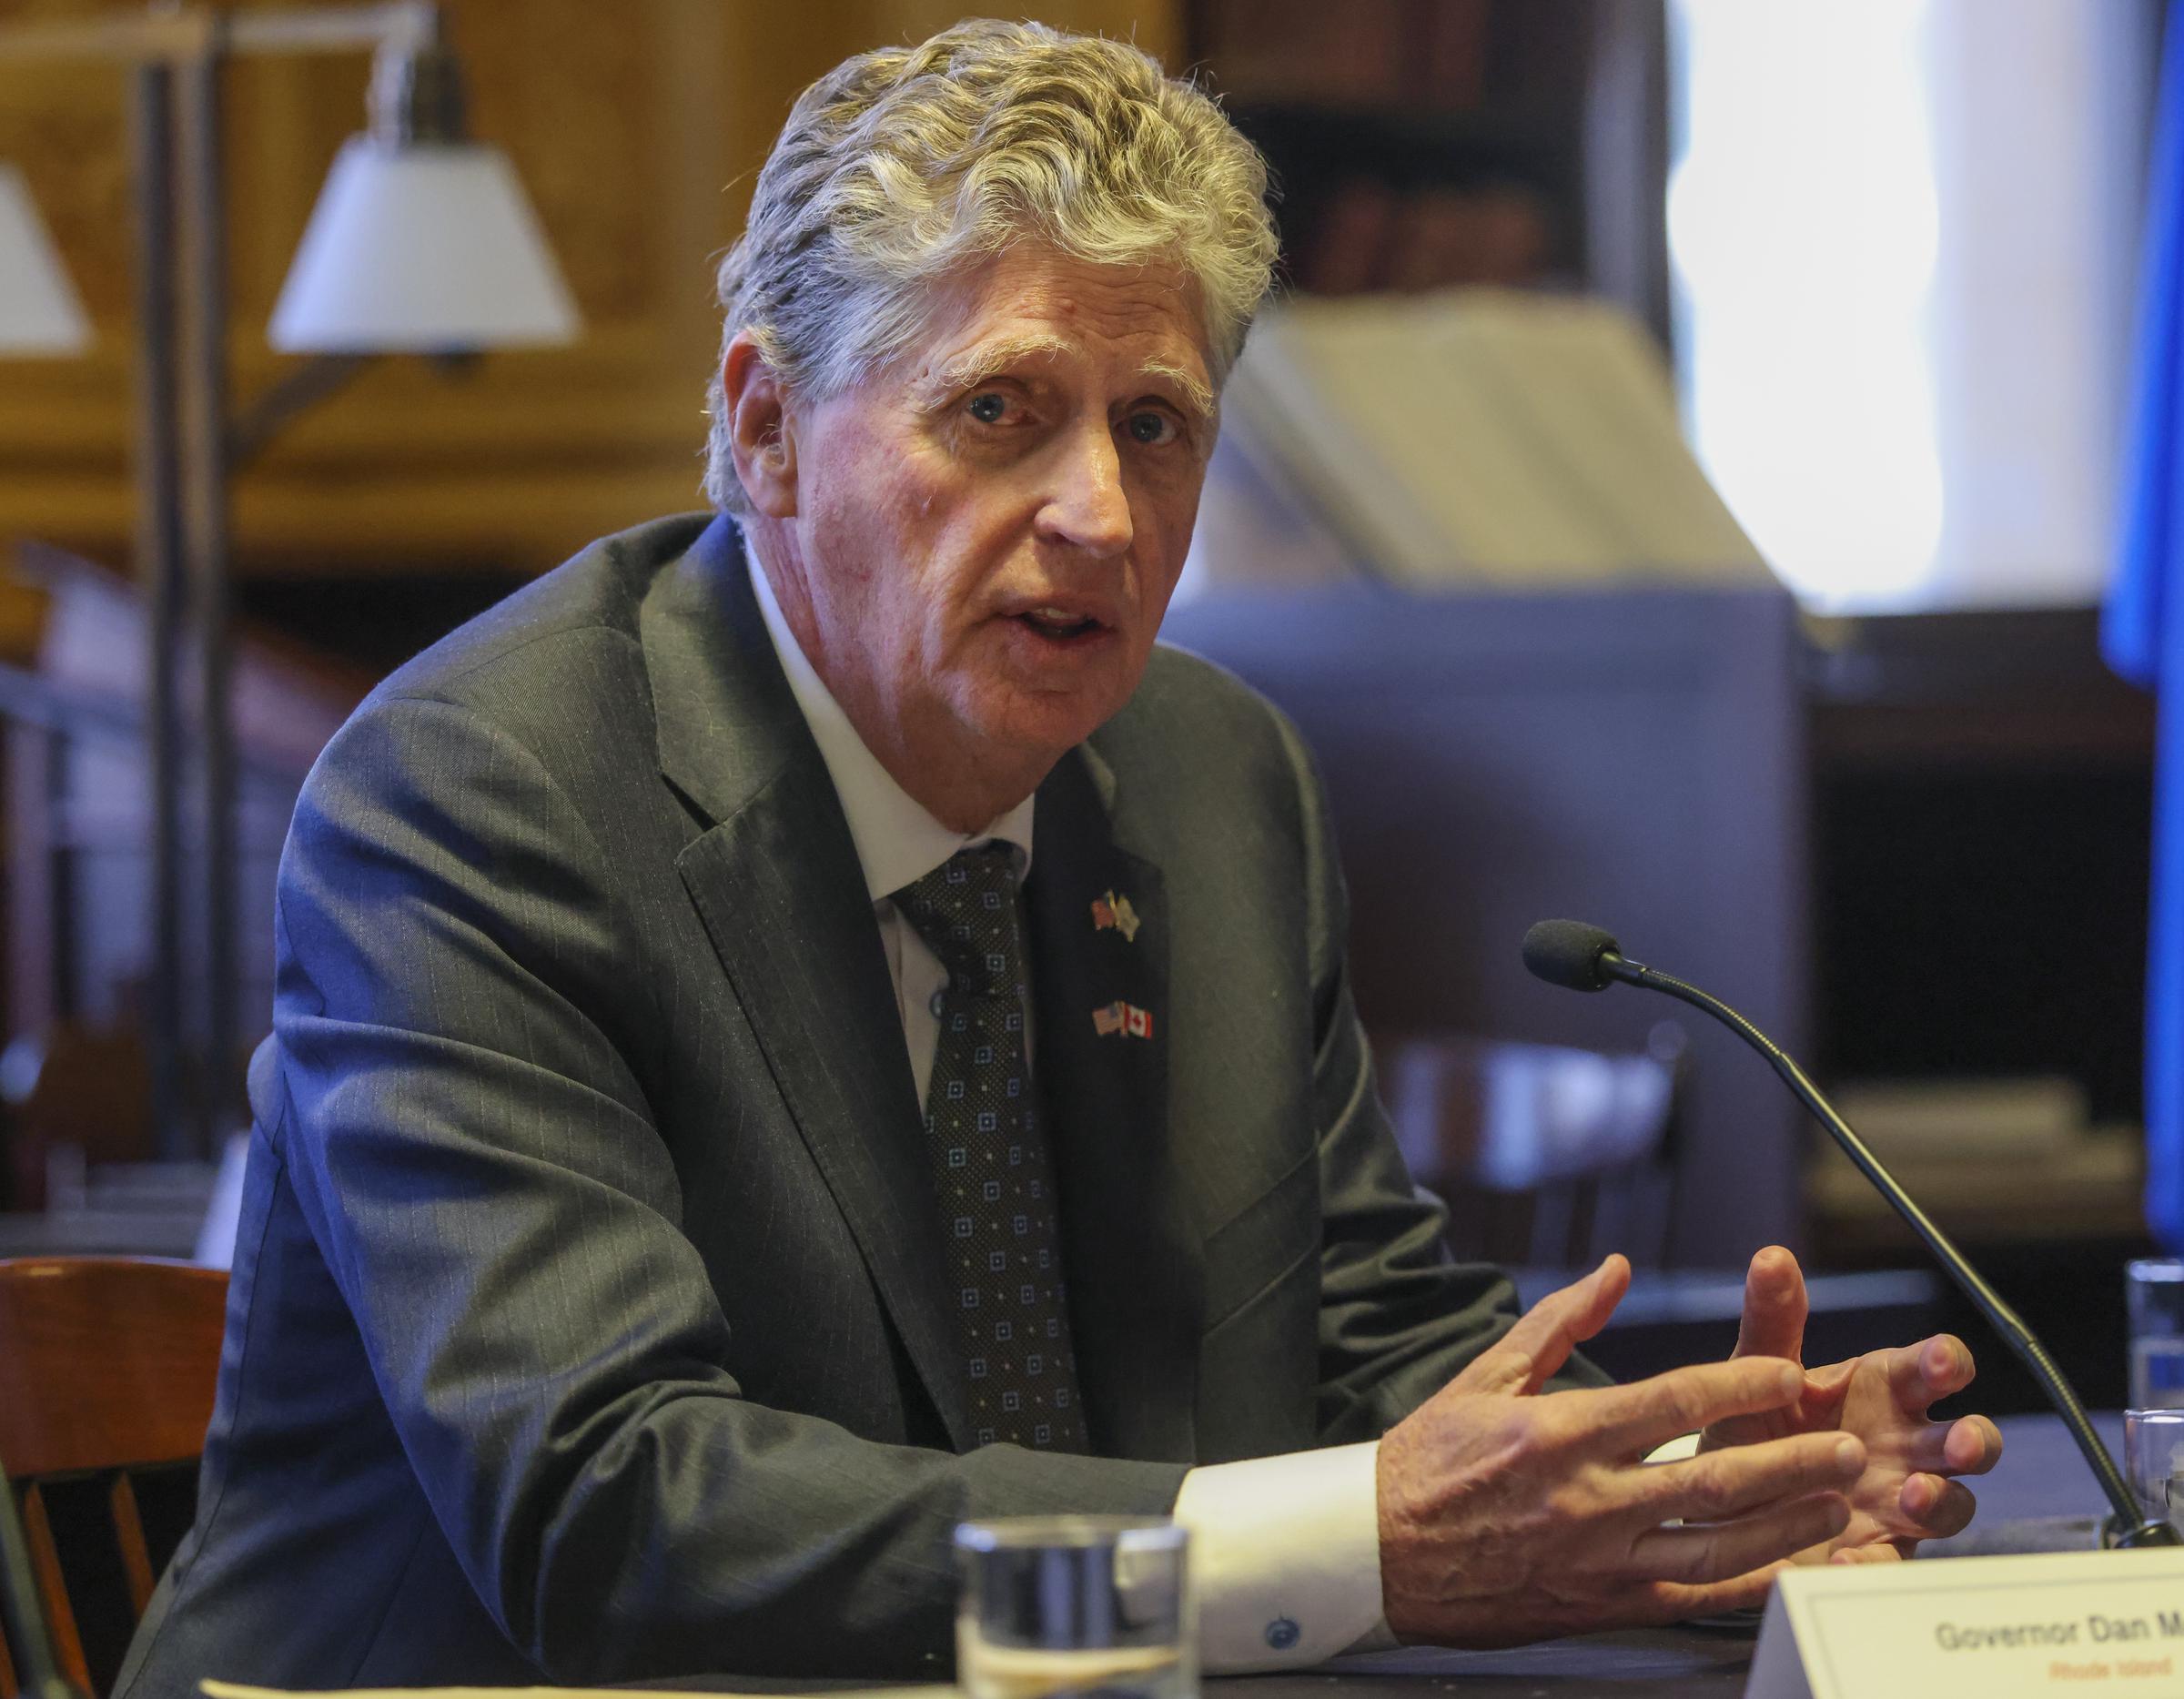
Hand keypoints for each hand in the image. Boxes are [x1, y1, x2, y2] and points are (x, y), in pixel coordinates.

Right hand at [1378, 1257, 1865, 1645]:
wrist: (1378, 1553)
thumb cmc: (1429, 1461)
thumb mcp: (1485, 1375)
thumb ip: (1560, 1321)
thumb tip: (1616, 1271)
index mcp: (1559, 1432)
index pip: (1673, 1401)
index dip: (1740, 1384)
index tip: (1787, 1372)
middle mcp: (1588, 1498)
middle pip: (1714, 1476)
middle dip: (1791, 1461)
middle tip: (1844, 1446)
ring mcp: (1599, 1559)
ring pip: (1716, 1544)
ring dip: (1786, 1524)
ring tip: (1837, 1503)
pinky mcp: (1603, 1605)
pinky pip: (1693, 1597)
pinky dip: (1749, 1585)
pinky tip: (1789, 1569)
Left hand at [1703, 1246, 2003, 1560]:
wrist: (1721, 1499)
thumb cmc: (1758, 1424)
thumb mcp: (1755, 1372)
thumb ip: (1770, 1321)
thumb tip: (1771, 1256)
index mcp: (1882, 1390)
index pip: (1934, 1367)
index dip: (1946, 1363)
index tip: (1941, 1364)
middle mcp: (1904, 1446)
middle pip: (1969, 1441)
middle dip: (1975, 1440)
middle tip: (1959, 1443)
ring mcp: (1898, 1503)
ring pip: (1953, 1504)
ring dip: (1940, 1500)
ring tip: (1909, 1497)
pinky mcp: (1874, 1553)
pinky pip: (1892, 1565)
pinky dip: (1876, 1563)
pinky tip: (1849, 1559)